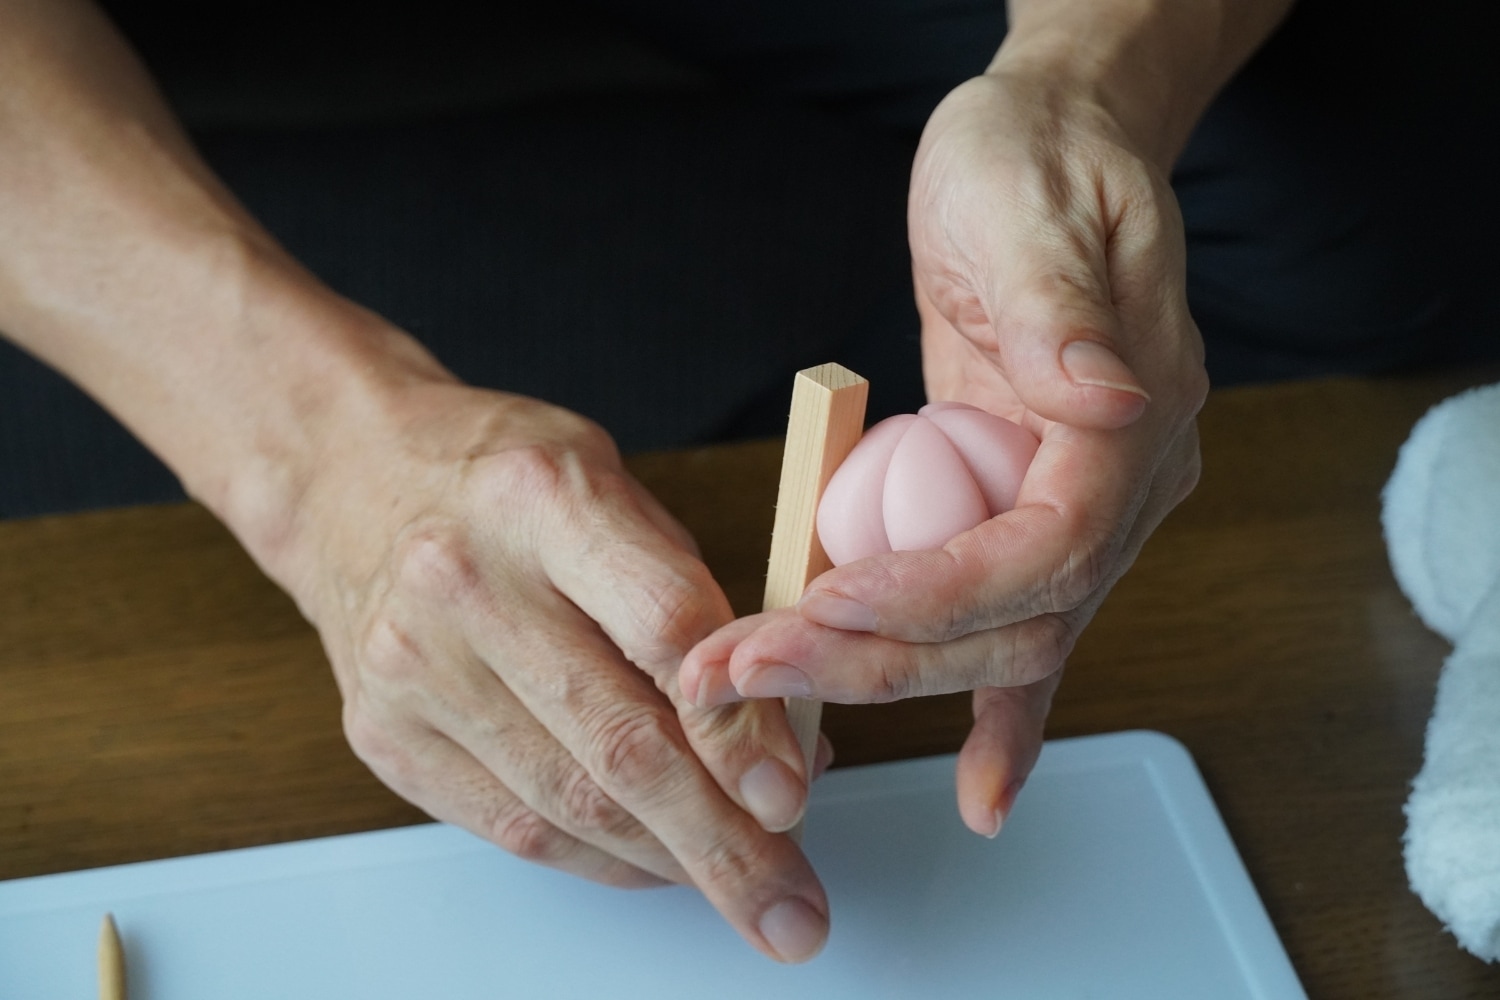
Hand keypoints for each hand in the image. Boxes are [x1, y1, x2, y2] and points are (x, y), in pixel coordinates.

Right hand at [265, 368, 830, 961]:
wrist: (349, 478)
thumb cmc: (501, 478)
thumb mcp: (615, 487)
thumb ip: (696, 600)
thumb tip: (783, 733)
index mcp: (543, 499)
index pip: (663, 628)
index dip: (738, 726)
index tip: (793, 793)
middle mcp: (467, 584)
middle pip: (617, 744)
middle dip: (721, 842)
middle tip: (789, 905)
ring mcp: (416, 668)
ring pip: (569, 804)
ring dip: (670, 861)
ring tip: (741, 885)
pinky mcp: (387, 735)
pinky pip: (514, 826)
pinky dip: (600, 857)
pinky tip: (655, 861)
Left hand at [682, 67, 1205, 836]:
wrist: (1045, 151)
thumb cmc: (1037, 166)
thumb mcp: (1034, 206)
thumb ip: (1062, 308)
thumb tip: (1100, 396)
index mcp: (1133, 415)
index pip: (1048, 547)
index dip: (939, 593)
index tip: (828, 603)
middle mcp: (1120, 481)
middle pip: (1017, 622)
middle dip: (878, 657)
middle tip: (750, 668)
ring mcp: (1077, 502)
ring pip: (1005, 642)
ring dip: (886, 680)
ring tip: (769, 695)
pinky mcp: (1021, 509)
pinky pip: (1016, 624)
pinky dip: (1000, 718)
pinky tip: (978, 789)